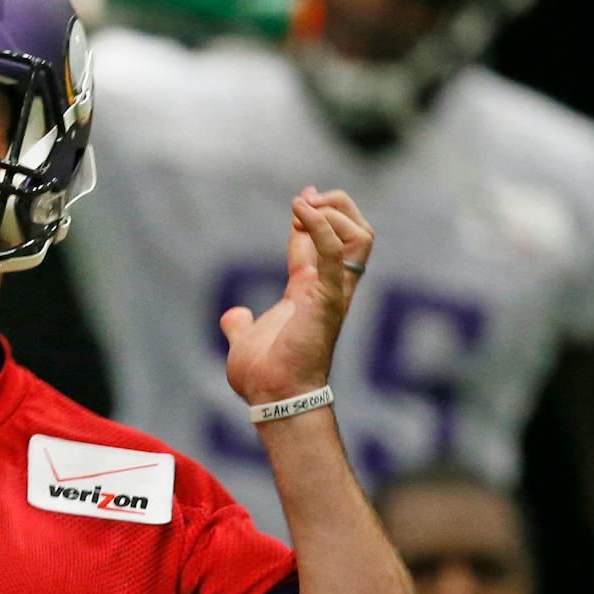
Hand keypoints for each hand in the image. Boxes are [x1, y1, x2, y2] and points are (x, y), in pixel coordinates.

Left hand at [220, 186, 374, 405]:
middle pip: (355, 234)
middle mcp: (327, 288)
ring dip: (335, 214)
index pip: (320, 244)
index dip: (313, 217)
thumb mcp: (245, 338)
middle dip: (336, 208)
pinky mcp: (327, 299)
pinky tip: (300, 210)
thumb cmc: (264, 374)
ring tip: (304, 206)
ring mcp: (331, 293)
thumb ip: (240, 324)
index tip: (301, 197)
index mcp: (310, 292)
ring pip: (360, 239)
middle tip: (306, 200)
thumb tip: (233, 317)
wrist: (272, 395)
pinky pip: (334, 255)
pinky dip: (321, 228)